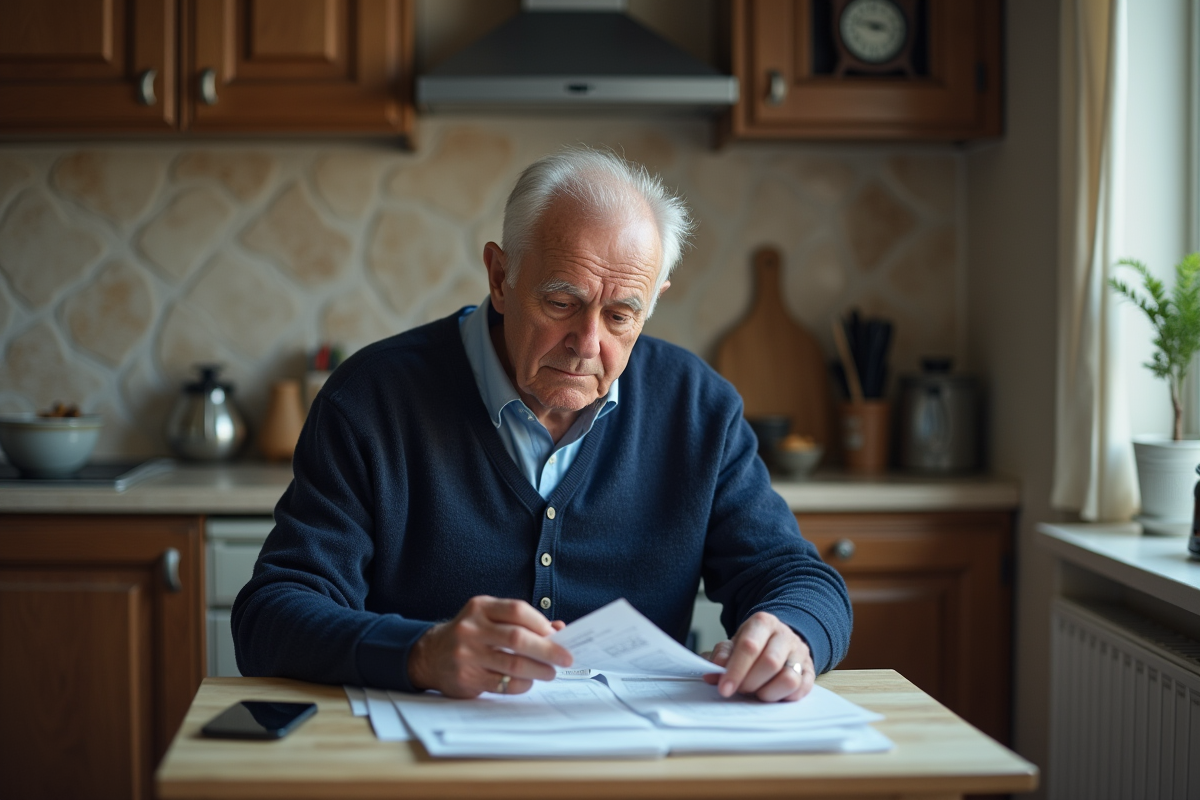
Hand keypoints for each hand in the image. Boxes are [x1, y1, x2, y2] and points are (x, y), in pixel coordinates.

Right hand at [407, 596, 571, 697]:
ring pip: (513, 664)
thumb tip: (559, 630)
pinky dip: (522, 684)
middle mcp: (472, 629)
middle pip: (518, 639)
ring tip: (550, 672)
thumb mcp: (489, 618)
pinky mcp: (467, 678)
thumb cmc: (470, 634)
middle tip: (565, 658)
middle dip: (547, 650)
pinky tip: (528, 681)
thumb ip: (521, 622)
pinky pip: (503, 683)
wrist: (430, 655)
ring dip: (539, 670)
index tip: (557, 635)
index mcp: (480, 608)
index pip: (517, 610)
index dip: (540, 623)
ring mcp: (467, 654)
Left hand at [702, 611, 813, 701]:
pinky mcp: (810, 671)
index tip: (724, 688)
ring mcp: (800, 653)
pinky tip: (771, 694)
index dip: (735, 670)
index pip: (750, 646)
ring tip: (757, 692)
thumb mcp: (733, 644)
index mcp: (763, 623)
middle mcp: (785, 635)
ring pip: (789, 678)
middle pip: (770, 663)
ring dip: (768, 693)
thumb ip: (722, 656)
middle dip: (750, 683)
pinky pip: (802, 689)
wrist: (777, 641)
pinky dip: (784, 697)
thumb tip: (713, 673)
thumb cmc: (752, 645)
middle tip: (740, 690)